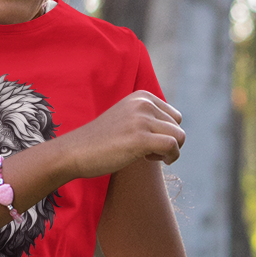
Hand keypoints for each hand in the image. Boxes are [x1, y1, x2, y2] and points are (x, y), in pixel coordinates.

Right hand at [65, 91, 184, 176]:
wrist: (76, 151)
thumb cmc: (101, 140)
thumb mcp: (127, 118)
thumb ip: (148, 118)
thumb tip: (177, 132)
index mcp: (142, 96)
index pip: (174, 116)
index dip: (165, 133)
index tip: (147, 141)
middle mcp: (143, 103)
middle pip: (178, 127)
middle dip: (167, 143)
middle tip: (146, 151)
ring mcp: (141, 119)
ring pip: (179, 137)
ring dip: (169, 152)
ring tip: (147, 155)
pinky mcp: (140, 138)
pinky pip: (172, 147)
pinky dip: (168, 158)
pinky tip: (148, 160)